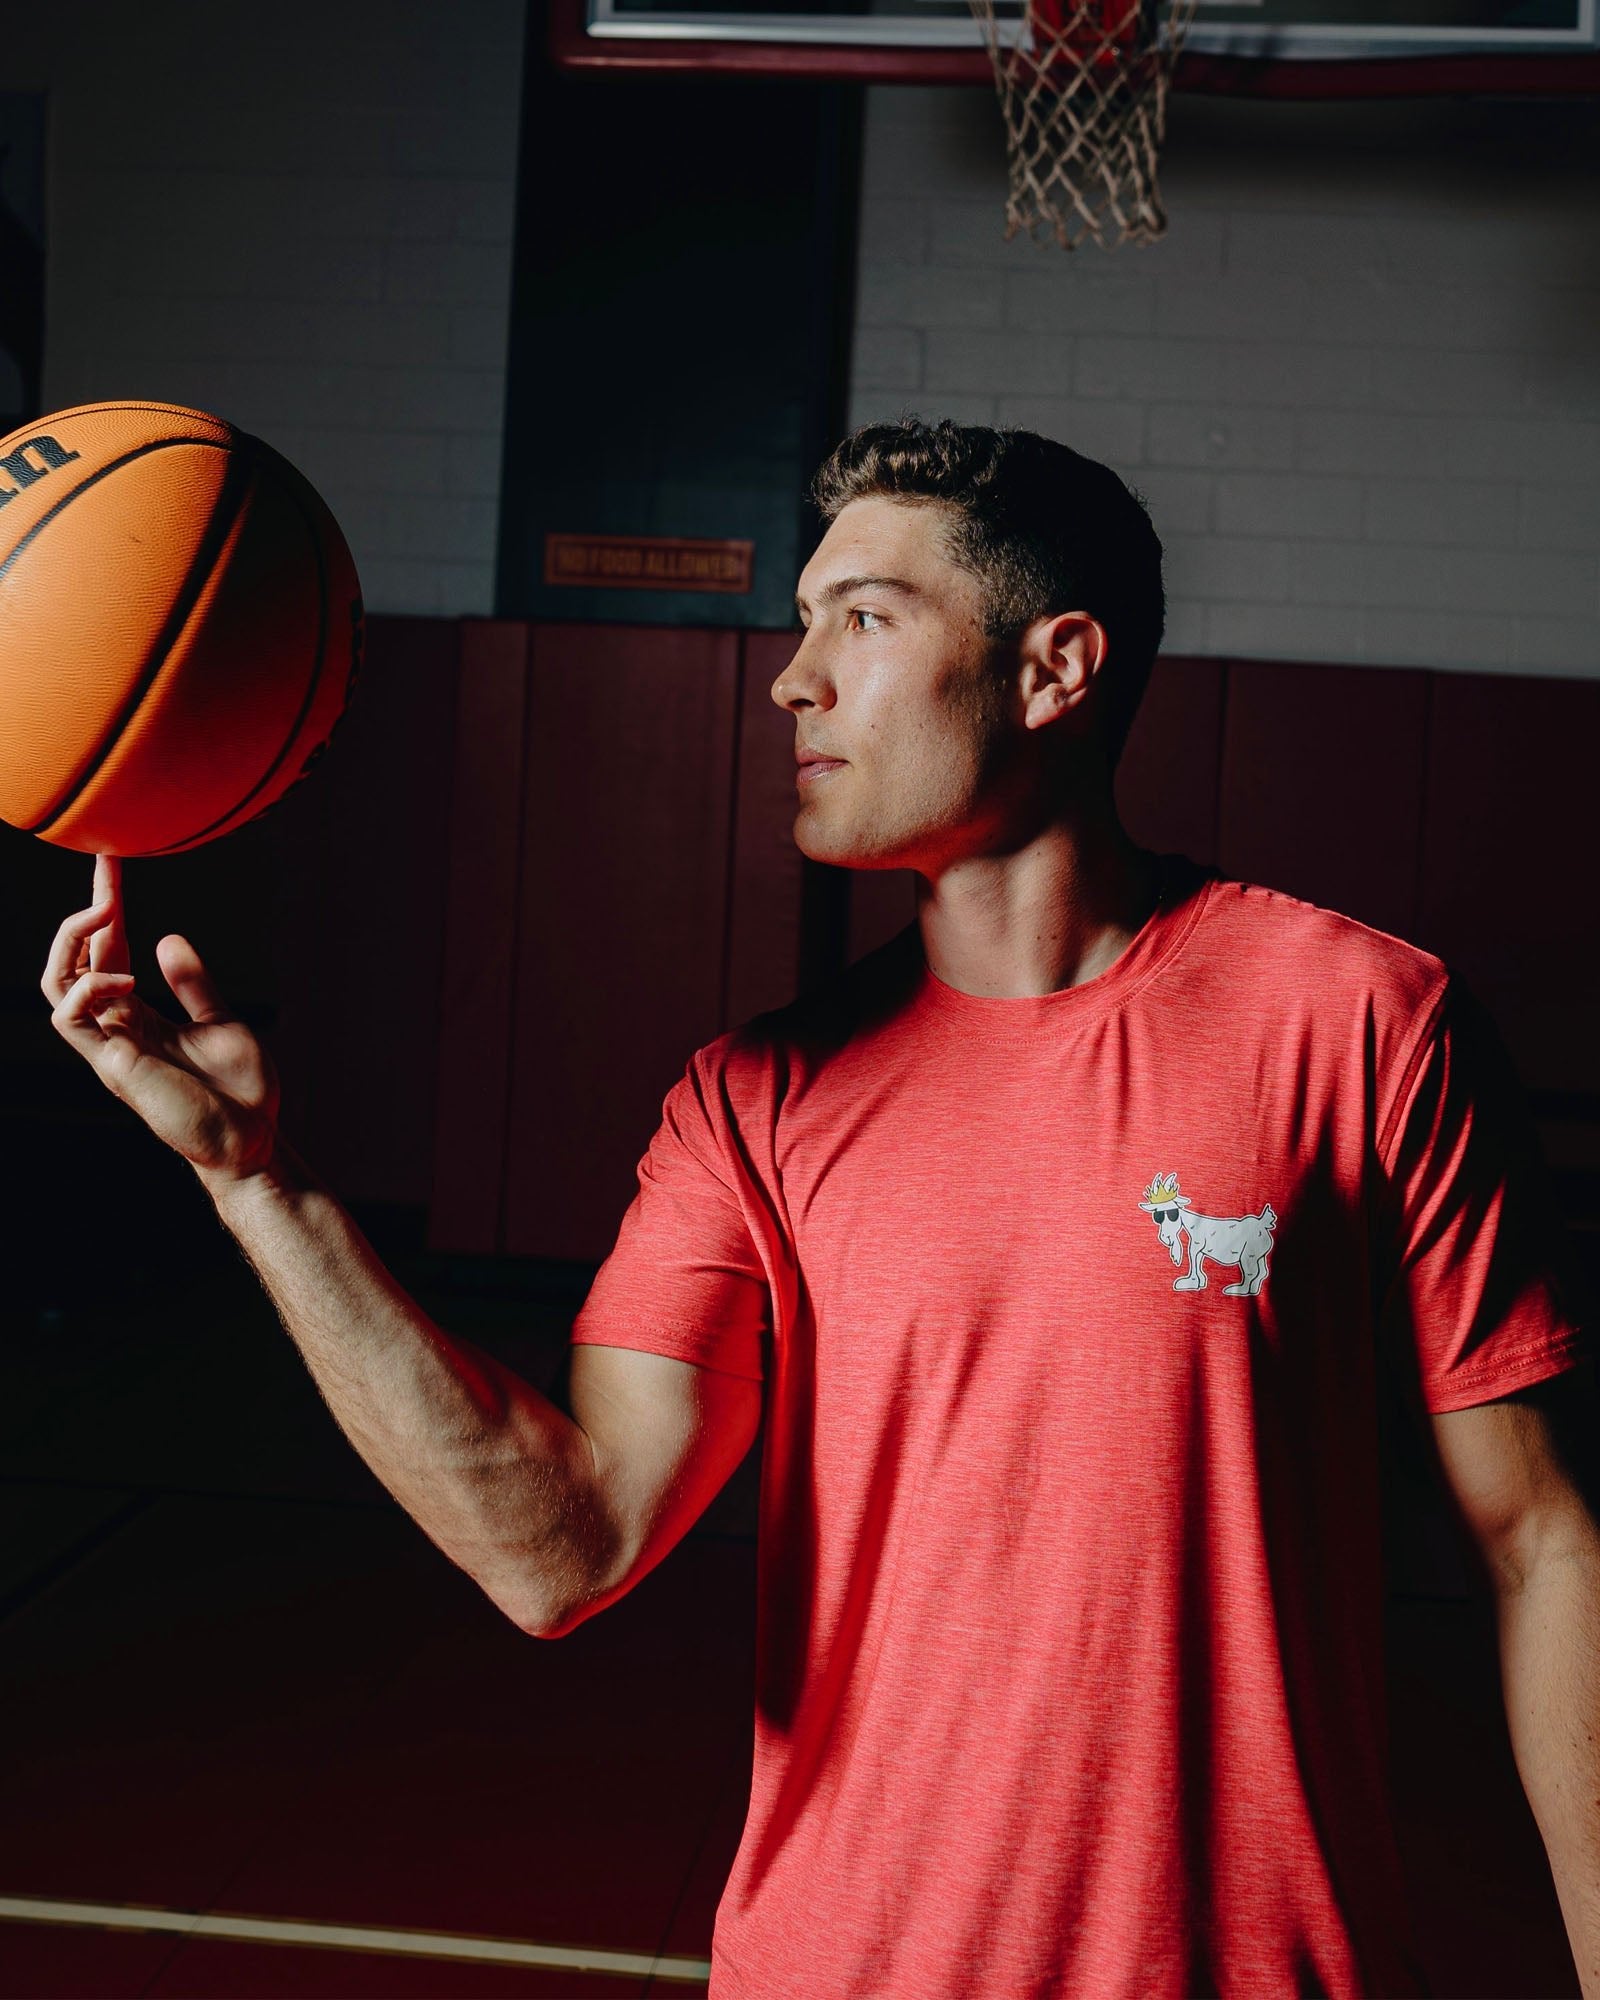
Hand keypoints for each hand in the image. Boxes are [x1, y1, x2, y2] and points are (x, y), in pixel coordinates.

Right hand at [42, 854, 282, 1184]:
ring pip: (57, 985)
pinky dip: (88, 986)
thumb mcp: (221, 1021)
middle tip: (107, 870)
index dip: (106, 905)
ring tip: (106, 912)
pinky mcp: (113, 1066)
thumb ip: (193, 985)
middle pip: (76, 959)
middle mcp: (117, 1027)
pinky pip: (69, 1018)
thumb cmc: (241, 1092)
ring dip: (75, 942)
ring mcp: (110, 1046)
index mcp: (141, 1014)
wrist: (255, 1142)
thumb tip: (168, 938)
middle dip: (85, 909)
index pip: (110, 950)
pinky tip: (124, 974)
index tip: (112, 862)